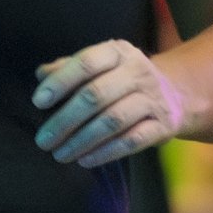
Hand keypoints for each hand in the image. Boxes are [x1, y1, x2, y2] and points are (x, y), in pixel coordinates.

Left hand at [35, 37, 185, 169]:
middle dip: (65, 120)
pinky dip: (106, 152)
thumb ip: (68, 68)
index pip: (87, 62)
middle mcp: (138, 71)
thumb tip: (41, 74)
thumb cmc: (120, 80)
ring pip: (113, 120)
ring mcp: (153, 98)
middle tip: (43, 141)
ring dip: (82, 140)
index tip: (38, 102)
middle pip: (96, 95)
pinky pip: (133, 140)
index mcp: (118, 52)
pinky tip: (85, 160)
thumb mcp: (99, 67)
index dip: (61, 82)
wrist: (174, 94)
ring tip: (60, 154)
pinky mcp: (163, 125)